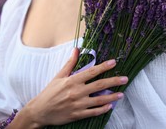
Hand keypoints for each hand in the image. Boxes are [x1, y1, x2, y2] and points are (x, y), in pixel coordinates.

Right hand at [12, 48, 127, 127]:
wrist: (40, 111)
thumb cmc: (49, 92)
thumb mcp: (59, 76)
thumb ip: (70, 63)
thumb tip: (76, 49)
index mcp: (72, 81)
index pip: (91, 72)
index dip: (104, 67)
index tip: (114, 62)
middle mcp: (76, 92)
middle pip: (99, 85)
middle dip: (114, 81)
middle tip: (125, 79)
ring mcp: (78, 105)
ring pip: (99, 100)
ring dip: (112, 97)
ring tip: (122, 94)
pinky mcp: (77, 115)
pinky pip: (93, 112)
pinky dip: (102, 109)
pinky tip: (110, 106)